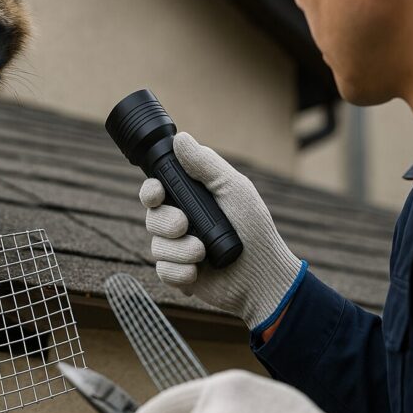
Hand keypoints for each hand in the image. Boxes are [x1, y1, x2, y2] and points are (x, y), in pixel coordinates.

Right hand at [139, 132, 303, 328]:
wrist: (262, 275)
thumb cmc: (253, 228)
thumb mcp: (233, 189)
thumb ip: (206, 164)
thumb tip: (180, 138)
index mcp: (192, 199)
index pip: (157, 190)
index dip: (150, 190)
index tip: (156, 193)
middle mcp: (182, 222)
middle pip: (152, 217)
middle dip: (165, 222)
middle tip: (183, 225)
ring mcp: (179, 249)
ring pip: (156, 246)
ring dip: (179, 250)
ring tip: (202, 254)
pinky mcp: (180, 274)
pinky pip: (162, 271)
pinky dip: (179, 272)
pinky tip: (197, 273)